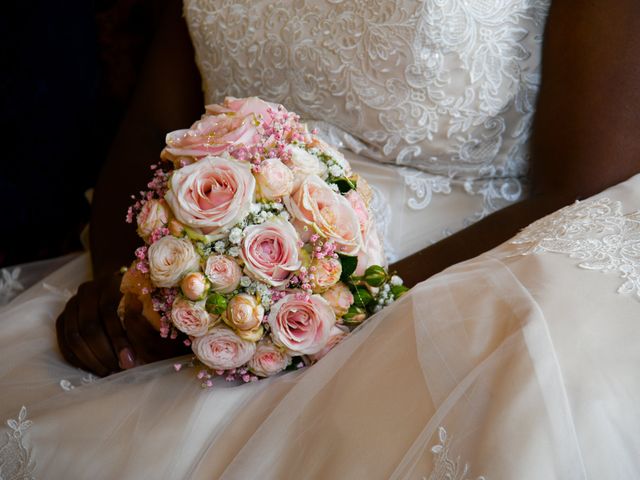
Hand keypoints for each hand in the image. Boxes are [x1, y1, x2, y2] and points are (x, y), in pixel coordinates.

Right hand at [56, 273, 188, 376]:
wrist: (120, 288)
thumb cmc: (144, 301)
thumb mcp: (153, 305)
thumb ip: (147, 321)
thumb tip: (142, 343)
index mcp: (110, 281)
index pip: (108, 312)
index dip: (118, 339)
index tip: (130, 361)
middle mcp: (88, 289)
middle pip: (89, 326)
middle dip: (104, 353)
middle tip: (118, 370)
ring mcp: (72, 303)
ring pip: (74, 336)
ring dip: (91, 359)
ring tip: (108, 372)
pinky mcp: (63, 317)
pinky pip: (64, 342)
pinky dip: (78, 359)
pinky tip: (95, 369)